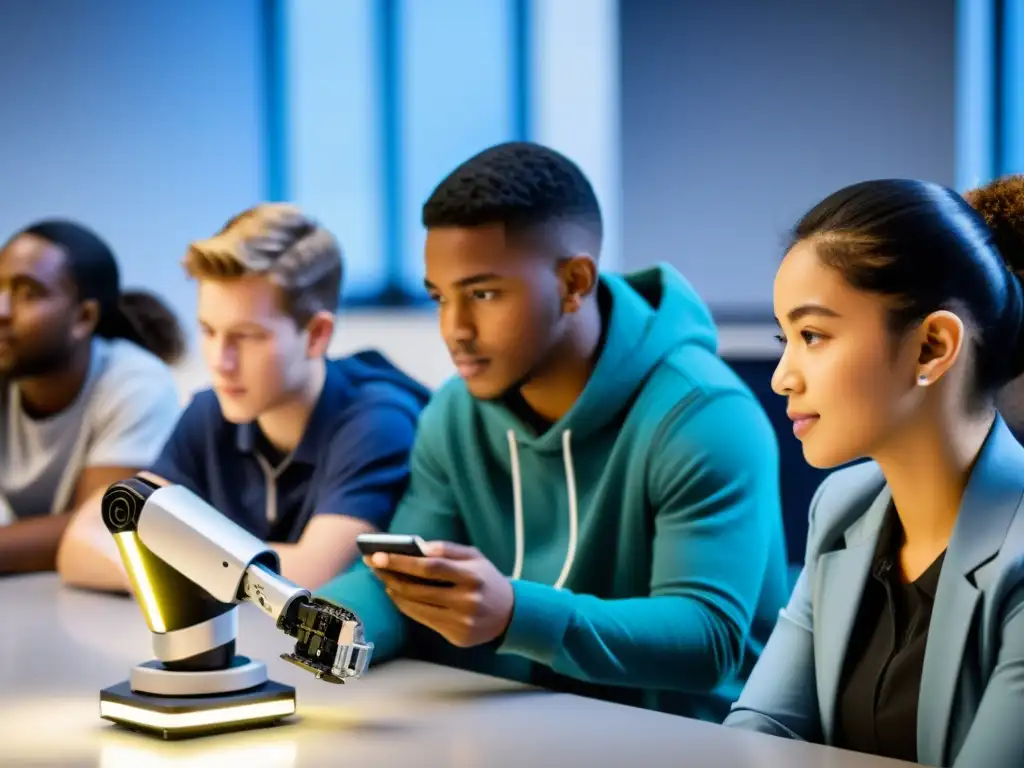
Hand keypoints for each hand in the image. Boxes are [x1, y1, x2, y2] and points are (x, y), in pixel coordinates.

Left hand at [365, 541, 513, 647]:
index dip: (402, 562)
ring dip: (395, 592)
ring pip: (417, 607)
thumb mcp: (475, 557)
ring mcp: (461, 622)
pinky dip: (406, 607)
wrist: (512, 614)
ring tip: (384, 579)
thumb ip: (448, 549)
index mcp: (473, 576)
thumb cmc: (487, 579)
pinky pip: (423, 620)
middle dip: (391, 576)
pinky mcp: (456, 637)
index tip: (379, 556)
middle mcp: (467, 601)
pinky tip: (398, 595)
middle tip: (373, 565)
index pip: (430, 568)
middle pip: (418, 589)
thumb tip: (418, 547)